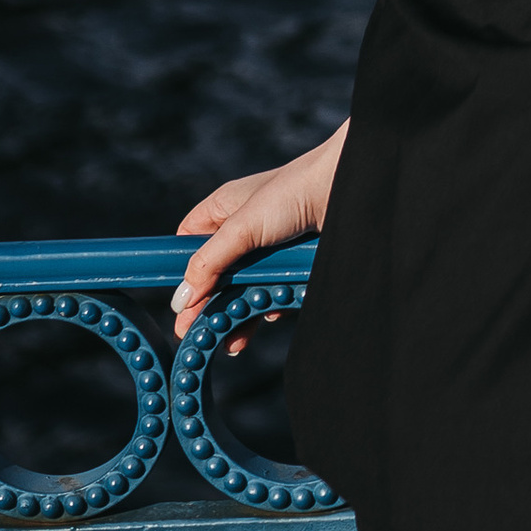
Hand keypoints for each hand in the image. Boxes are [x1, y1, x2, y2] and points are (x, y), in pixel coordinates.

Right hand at [172, 124, 345, 342]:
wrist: (351, 188)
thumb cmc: (295, 192)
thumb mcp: (242, 228)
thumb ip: (209, 263)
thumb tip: (181, 300)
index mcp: (222, 210)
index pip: (189, 246)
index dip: (183, 275)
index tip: (179, 308)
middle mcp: (243, 230)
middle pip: (216, 276)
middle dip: (211, 306)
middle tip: (198, 338)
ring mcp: (269, 249)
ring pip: (244, 288)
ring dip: (239, 314)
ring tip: (232, 343)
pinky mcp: (292, 264)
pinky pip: (273, 291)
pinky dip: (270, 305)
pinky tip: (271, 314)